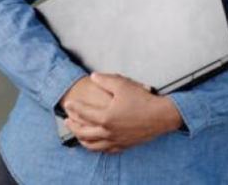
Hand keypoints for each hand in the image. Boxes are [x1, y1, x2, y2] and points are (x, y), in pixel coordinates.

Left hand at [63, 73, 182, 153]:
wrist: (161, 115)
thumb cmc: (143, 99)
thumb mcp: (122, 84)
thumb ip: (105, 79)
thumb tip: (93, 77)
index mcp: (106, 117)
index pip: (83, 113)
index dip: (73, 108)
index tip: (67, 104)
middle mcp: (108, 131)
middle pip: (84, 132)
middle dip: (73, 126)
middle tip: (67, 121)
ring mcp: (116, 140)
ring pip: (93, 145)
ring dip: (82, 139)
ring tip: (78, 134)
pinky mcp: (124, 145)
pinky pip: (106, 150)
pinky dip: (97, 147)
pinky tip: (96, 144)